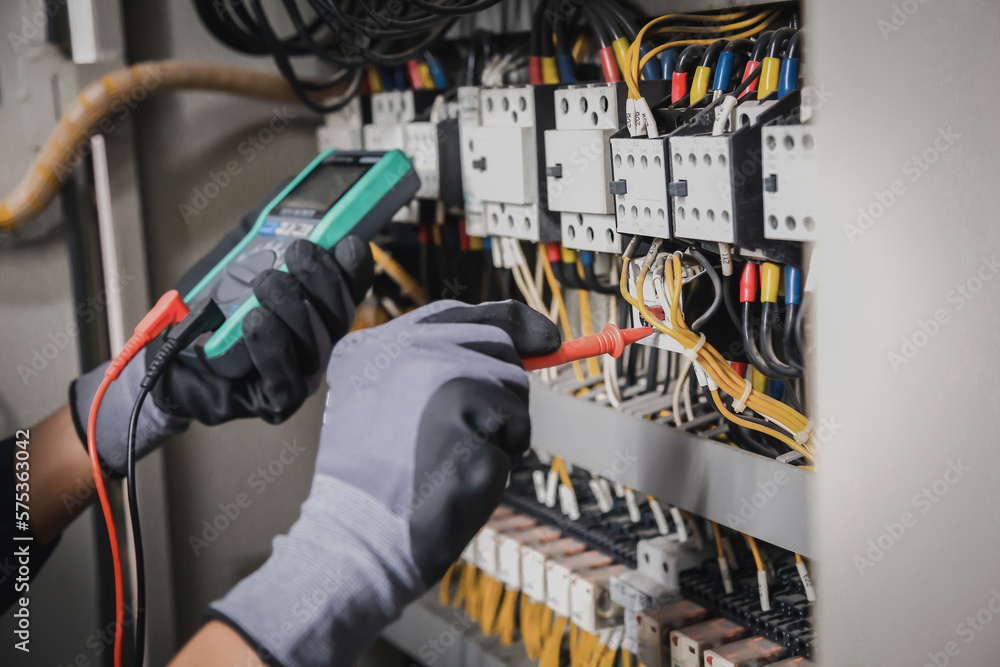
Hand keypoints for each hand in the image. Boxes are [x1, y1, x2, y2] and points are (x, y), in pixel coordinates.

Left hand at [70, 189, 373, 475]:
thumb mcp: (235, 257)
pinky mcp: (276, 399)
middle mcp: (315, 342)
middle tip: (299, 252)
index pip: (349, 287)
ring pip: (317, 344)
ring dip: (294, 307)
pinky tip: (257, 321)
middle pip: (340, 315)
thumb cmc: (205, 312)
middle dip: (323, 280)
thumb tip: (292, 191)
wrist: (165, 359)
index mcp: (315, 308)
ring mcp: (299, 372)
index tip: (349, 241)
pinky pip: (286, 377)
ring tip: (265, 282)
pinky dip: (273, 346)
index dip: (355, 267)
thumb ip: (266, 228)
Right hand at [208, 300, 560, 666]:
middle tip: (486, 429)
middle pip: (495, 340)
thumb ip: (438, 368)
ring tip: (456, 456)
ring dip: (503, 425)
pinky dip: (504, 453)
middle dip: (506, 387)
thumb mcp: (386, 406)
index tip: (546, 338)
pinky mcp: (464, 407)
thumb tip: (531, 342)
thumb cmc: (383, 484)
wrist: (360, 539)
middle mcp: (402, 347)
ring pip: (512, 381)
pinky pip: (516, 424)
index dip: (510, 321)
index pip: (456, 313)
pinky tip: (464, 472)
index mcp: (372, 346)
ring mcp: (433, 374)